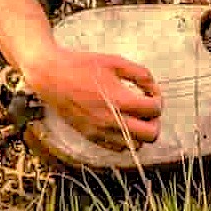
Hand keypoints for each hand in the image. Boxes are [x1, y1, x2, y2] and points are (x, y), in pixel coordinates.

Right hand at [22, 46, 161, 152]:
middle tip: (148, 109)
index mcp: (120, 100)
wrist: (52, 76)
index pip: (154, 110)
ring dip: (140, 132)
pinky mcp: (89, 136)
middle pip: (150, 135)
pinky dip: (124, 138)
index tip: (151, 93)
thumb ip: (141, 74)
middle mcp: (111, 121)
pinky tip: (120, 122)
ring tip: (134, 116)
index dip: (158, 100)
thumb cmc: (84, 66)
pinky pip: (116, 148)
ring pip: (135, 146)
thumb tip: (154, 88)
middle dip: (155, 121)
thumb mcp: (116, 62)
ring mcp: (99, 131)